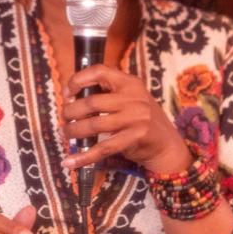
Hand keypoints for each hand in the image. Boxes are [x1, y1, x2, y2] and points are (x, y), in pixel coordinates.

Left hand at [61, 64, 189, 174]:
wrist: (168, 144)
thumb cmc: (141, 119)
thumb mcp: (130, 99)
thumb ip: (108, 95)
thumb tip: (72, 99)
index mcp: (129, 82)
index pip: (99, 71)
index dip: (78, 80)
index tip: (67, 93)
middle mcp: (134, 97)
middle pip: (92, 101)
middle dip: (71, 111)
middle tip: (64, 118)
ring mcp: (136, 118)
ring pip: (95, 124)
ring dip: (74, 131)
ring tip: (65, 134)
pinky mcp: (135, 138)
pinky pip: (103, 148)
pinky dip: (84, 156)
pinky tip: (70, 162)